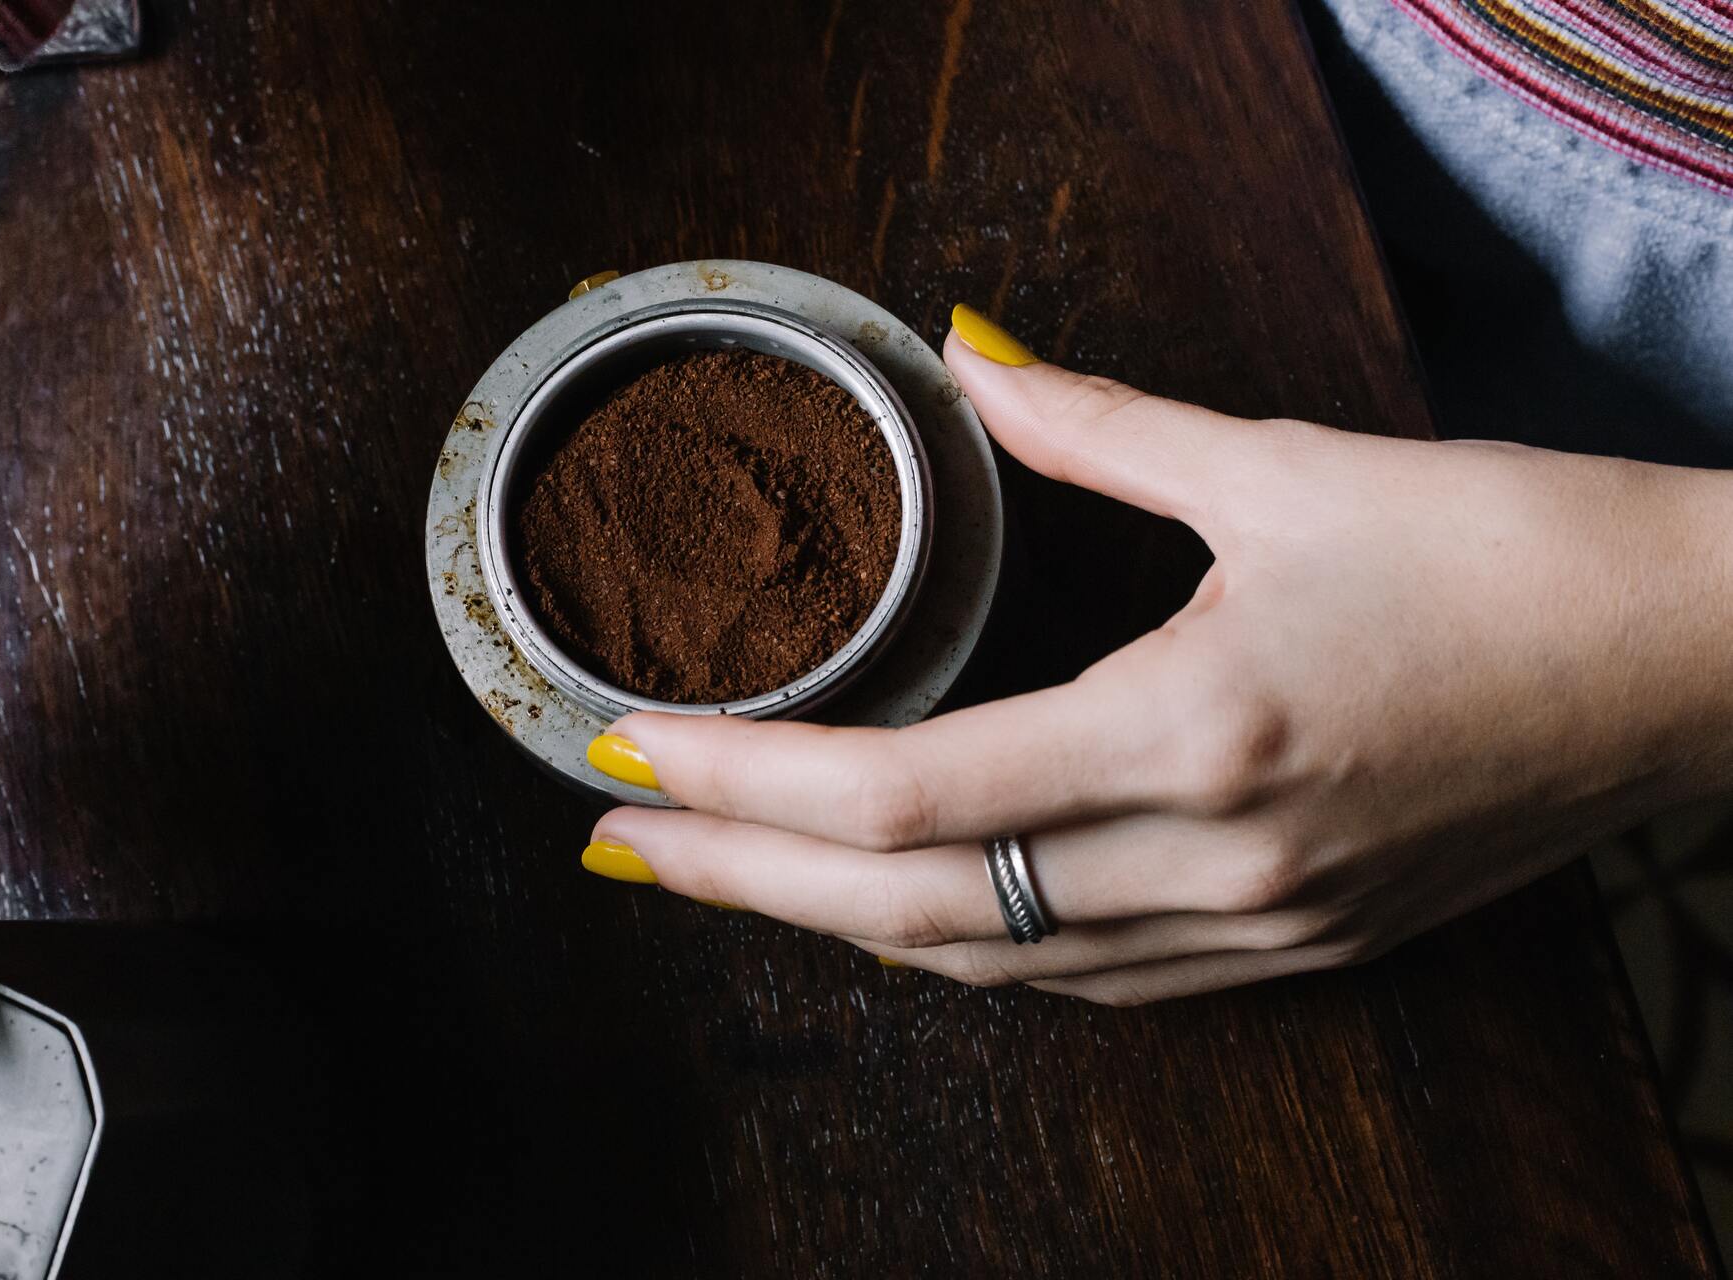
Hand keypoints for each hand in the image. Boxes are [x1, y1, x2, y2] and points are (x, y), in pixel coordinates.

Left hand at [577, 306, 1732, 1003]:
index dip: (742, 785)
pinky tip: (895, 915)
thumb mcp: (1284, 468)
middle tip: (610, 848)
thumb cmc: (1508, 553)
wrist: (1692, 661)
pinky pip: (1079, 979)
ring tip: (720, 880)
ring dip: (833, 927)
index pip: (902, 796)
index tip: (628, 751)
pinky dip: (960, 949)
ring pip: (985, 964)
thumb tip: (973, 357)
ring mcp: (1252, 928)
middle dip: (739, 884)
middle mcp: (1209, 859)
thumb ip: (1095, 422)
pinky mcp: (1290, 947)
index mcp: (1194, 732)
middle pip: (907, 911)